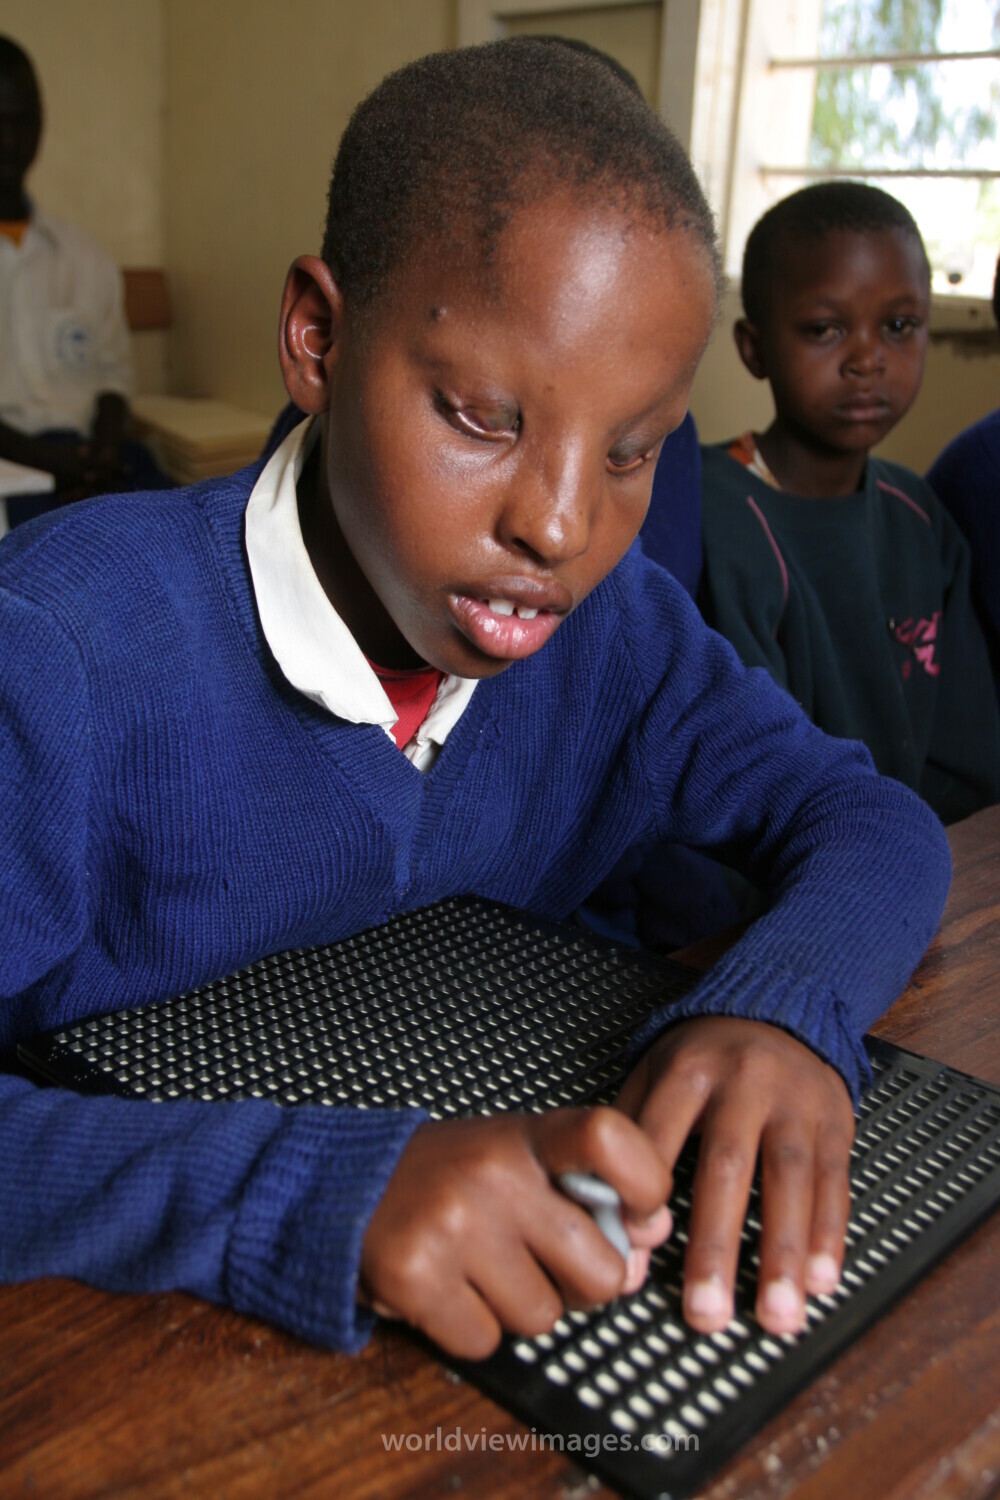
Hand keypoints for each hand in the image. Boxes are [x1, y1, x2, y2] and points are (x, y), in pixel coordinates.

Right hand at [359, 1106, 672, 1359]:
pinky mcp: (415, 1275)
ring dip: (520, 1308)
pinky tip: (448, 1288)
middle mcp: (493, 1173)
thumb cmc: (451, 1176)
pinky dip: (472, 1329)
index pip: (610, 1138)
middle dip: (582, 1286)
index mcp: (526, 1136)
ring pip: (544, 1317)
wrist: (344, 1185)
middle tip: (541, 1261)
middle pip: (600, 1270)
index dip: (646, 1185)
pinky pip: (486, 1341)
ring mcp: (453, 1223)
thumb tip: (649, 1239)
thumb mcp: (519, 1158)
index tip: (638, 1216)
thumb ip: (587, 1190)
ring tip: (481, 1267)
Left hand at [617, 1017, 853, 1336]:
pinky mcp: (835, 1119)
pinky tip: (821, 1281)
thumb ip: (629, 1134)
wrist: (781, 1005)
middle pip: (725, 1167)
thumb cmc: (705, 1057)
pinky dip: (829, 1235)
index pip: (657, 1139)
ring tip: (776, 1317)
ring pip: (789, 1179)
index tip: (634, 1258)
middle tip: (705, 1314)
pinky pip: (835, 1181)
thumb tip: (605, 1218)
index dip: (643, 1199)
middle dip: (715, 1246)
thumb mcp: (654, 1071)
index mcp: (685, 1069)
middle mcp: (742, 1082)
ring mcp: (794, 1100)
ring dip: (783, 1253)